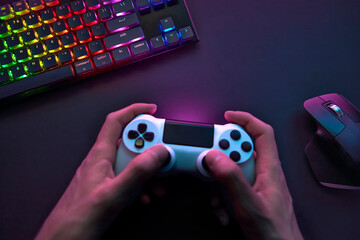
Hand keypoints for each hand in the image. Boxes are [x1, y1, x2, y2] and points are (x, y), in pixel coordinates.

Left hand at [35, 103, 168, 239]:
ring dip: (147, 171)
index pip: (116, 121)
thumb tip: (158, 152)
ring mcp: (105, 174)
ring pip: (131, 162)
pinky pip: (127, 177)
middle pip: (129, 142)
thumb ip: (138, 171)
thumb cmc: (79, 217)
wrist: (65, 238)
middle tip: (161, 156)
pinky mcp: (107, 187)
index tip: (152, 110)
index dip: (134, 111)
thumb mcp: (116, 193)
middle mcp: (102, 161)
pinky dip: (140, 184)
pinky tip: (144, 196)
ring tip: (156, 184)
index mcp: (100, 155)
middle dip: (149, 149)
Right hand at [205, 111, 302, 239]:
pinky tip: (224, 210)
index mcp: (270, 169)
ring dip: (220, 182)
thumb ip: (231, 179)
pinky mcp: (251, 194)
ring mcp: (257, 184)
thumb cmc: (274, 232)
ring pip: (233, 170)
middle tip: (211, 163)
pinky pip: (233, 185)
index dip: (246, 120)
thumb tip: (215, 156)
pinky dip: (223, 195)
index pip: (262, 133)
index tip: (227, 117)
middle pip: (242, 150)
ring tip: (219, 199)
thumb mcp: (248, 204)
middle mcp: (264, 172)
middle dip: (223, 156)